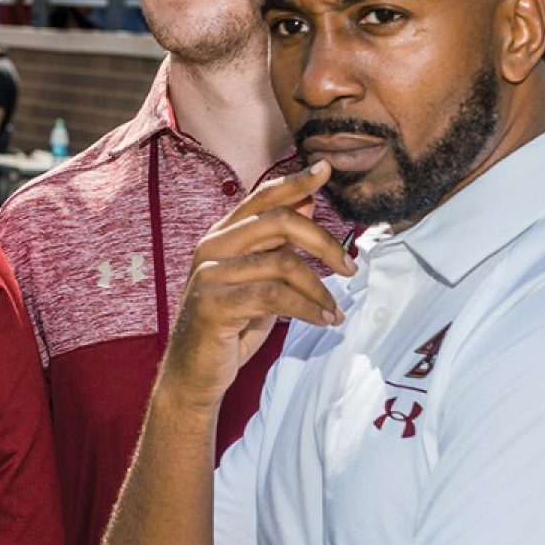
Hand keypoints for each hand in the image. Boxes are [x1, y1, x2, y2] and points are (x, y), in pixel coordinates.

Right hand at [160, 163, 354, 410]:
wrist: (194, 374)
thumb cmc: (230, 327)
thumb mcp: (259, 281)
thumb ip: (277, 245)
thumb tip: (308, 203)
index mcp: (222, 236)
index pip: (262, 198)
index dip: (295, 182)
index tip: (325, 170)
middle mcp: (211, 247)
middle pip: (279, 222)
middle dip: (324, 242)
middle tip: (350, 267)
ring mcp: (209, 274)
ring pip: (282, 263)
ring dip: (320, 289)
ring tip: (335, 310)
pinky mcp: (212, 303)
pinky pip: (274, 296)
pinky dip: (307, 308)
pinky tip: (324, 320)